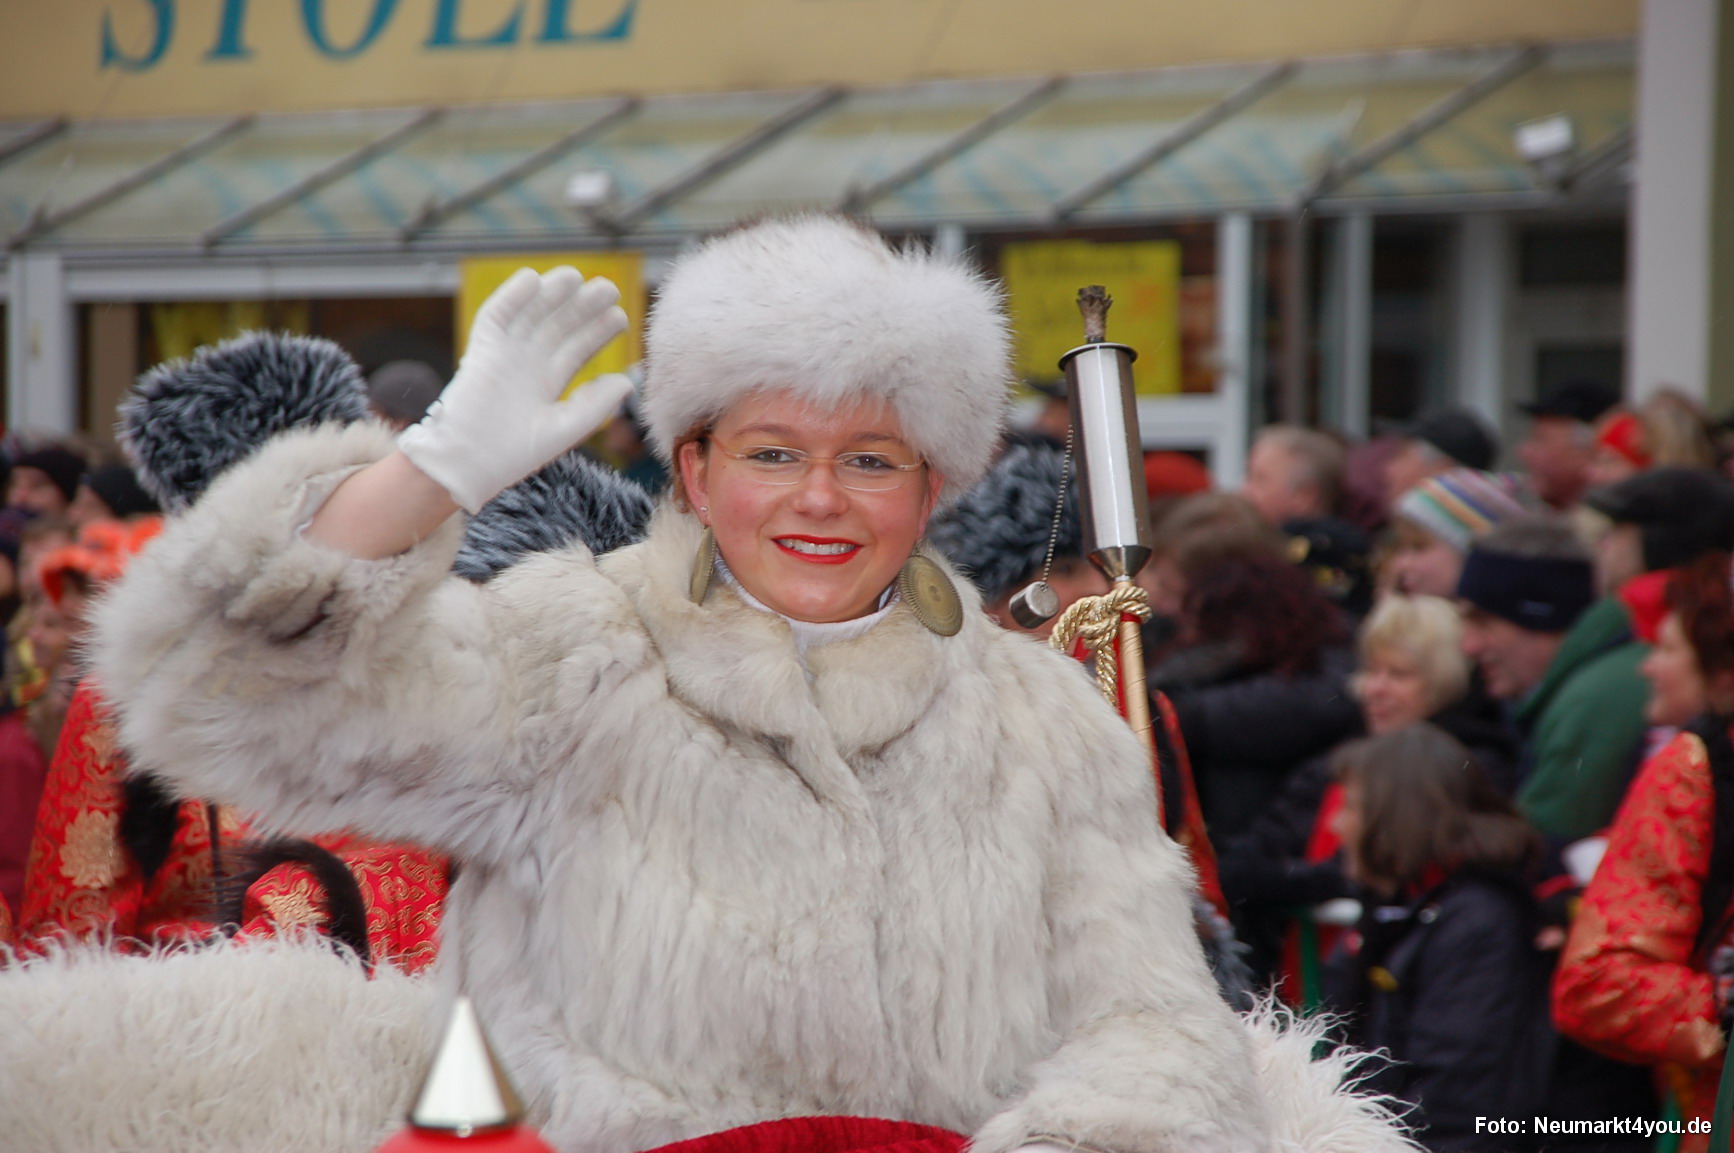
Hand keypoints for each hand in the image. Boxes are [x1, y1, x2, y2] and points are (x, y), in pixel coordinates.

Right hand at [399, 267, 631, 512]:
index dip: (597, 332)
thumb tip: (626, 382)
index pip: (577, 349)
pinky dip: (511, 297)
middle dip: (581, 307)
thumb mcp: (564, 428)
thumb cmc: (513, 455)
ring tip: (574, 277)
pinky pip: (496, 316)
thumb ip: (595, 405)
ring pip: (531, 315)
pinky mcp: (481, 349)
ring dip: (551, 294)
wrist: (468, 464)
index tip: (620, 317)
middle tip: (608, 288)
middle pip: (559, 326)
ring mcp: (504, 354)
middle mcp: (528, 364)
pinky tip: (532, 279)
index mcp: (548, 383)